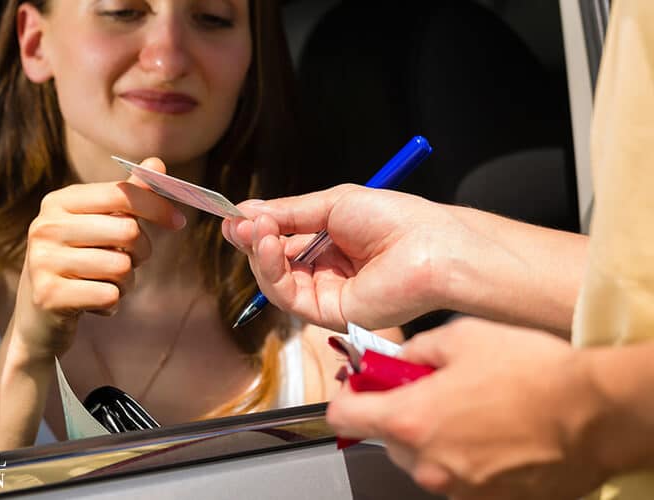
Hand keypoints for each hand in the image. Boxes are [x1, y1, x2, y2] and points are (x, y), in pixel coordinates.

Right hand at [12, 158, 185, 359]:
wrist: (39, 313)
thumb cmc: (79, 259)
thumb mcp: (100, 223)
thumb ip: (128, 194)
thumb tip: (157, 163)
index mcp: (60, 202)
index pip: (121, 193)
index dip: (157, 207)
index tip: (179, 222)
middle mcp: (46, 226)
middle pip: (128, 231)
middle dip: (142, 251)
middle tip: (130, 261)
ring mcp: (43, 261)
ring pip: (122, 267)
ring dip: (127, 282)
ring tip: (107, 283)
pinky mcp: (48, 296)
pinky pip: (110, 296)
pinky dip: (112, 303)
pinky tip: (94, 302)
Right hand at [223, 185, 477, 330]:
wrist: (430, 246)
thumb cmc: (395, 219)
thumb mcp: (333, 205)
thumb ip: (288, 213)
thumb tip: (246, 211)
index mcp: (330, 244)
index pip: (283, 241)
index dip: (258, 230)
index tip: (234, 216)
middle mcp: (326, 271)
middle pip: (275, 263)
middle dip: (253, 241)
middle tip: (239, 223)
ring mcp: (327, 294)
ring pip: (276, 282)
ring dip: (260, 255)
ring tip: (256, 231)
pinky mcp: (329, 315)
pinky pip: (289, 297)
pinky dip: (272, 272)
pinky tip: (270, 246)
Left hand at [326, 317, 608, 498]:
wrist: (595, 414)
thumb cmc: (533, 373)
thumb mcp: (463, 337)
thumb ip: (415, 350)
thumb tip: (399, 359)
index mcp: (410, 419)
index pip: (344, 416)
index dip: (347, 397)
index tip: (359, 386)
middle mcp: (427, 461)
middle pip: (386, 438)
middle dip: (399, 412)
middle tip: (428, 388)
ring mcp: (457, 487)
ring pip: (421, 459)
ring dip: (432, 435)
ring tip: (470, 408)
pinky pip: (456, 476)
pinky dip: (461, 455)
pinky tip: (491, 431)